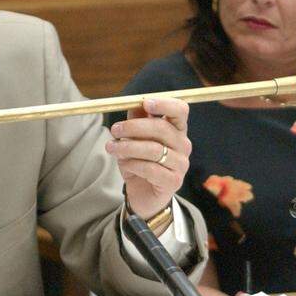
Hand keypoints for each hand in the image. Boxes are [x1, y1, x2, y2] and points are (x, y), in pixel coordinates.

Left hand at [106, 98, 190, 219]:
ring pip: (154, 150)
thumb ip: (137, 119)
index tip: (145, 103)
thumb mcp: (135, 138)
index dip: (164, 104)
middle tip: (114, 129)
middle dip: (134, 127)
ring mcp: (181, 164)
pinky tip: (123, 164)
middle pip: (162, 128)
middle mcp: (183, 144)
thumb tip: (134, 102)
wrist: (143, 194)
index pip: (180, 110)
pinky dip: (133, 164)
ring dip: (128, 147)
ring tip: (111, 148)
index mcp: (177, 129)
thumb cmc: (140, 162)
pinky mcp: (174, 181)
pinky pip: (151, 168)